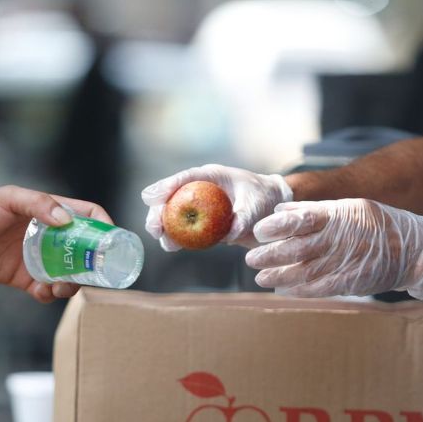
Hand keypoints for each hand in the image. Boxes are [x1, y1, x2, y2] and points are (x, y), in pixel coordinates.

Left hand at [0, 186, 111, 302]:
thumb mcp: (8, 198)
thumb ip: (37, 204)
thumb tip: (65, 220)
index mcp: (51, 212)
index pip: (89, 217)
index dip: (105, 227)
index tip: (111, 243)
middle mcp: (50, 235)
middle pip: (85, 250)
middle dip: (92, 264)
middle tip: (89, 273)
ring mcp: (39, 258)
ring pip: (69, 273)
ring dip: (72, 283)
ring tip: (62, 286)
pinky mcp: (25, 278)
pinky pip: (46, 290)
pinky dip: (49, 293)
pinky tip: (41, 290)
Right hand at [142, 164, 292, 250]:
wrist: (272, 208)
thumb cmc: (264, 198)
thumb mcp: (256, 204)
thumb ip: (243, 216)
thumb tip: (229, 234)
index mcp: (211, 176)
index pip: (184, 178)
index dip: (166, 186)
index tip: (150, 198)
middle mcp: (201, 190)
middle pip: (172, 198)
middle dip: (159, 212)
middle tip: (154, 228)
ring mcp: (200, 207)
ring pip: (174, 215)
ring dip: (165, 228)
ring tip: (164, 241)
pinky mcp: (203, 224)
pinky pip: (185, 230)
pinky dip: (177, 238)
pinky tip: (172, 246)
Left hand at [245, 199, 422, 301]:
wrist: (413, 251)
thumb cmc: (376, 224)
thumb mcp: (349, 207)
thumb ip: (314, 210)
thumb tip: (280, 211)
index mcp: (337, 216)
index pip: (300, 219)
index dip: (276, 226)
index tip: (259, 231)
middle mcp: (339, 239)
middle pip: (297, 247)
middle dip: (270, 254)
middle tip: (251, 259)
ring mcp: (345, 262)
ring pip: (304, 271)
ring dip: (278, 275)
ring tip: (260, 277)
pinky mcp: (350, 282)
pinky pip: (319, 288)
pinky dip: (299, 290)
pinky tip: (283, 289)